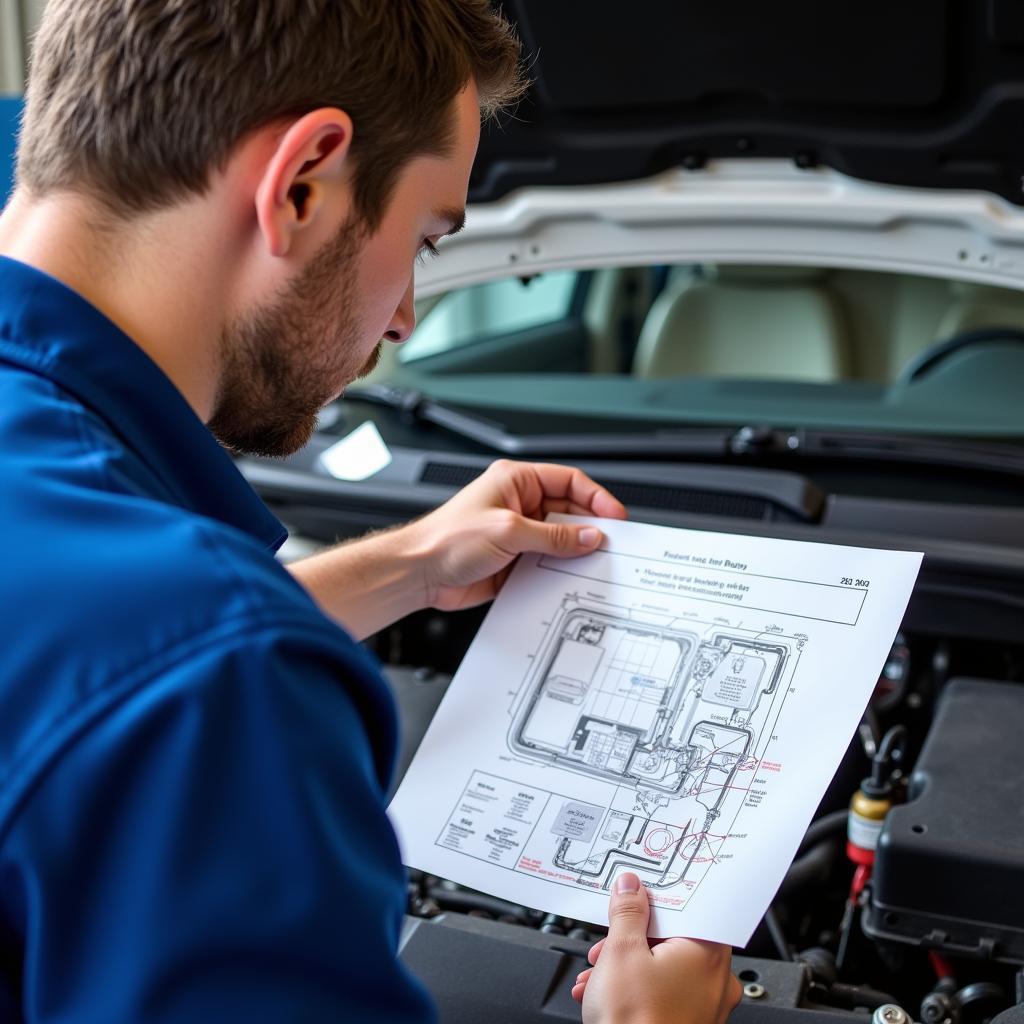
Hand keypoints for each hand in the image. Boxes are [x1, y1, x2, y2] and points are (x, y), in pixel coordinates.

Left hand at [406, 459, 626, 611]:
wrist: (419, 573)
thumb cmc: (446, 539)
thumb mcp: (508, 531)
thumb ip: (553, 536)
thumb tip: (587, 536)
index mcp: (516, 481)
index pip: (569, 481)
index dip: (595, 497)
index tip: (615, 516)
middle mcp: (518, 504)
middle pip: (569, 511)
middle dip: (588, 527)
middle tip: (609, 544)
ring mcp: (517, 533)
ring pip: (560, 540)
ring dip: (574, 552)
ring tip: (592, 563)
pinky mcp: (514, 560)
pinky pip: (547, 563)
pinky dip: (559, 572)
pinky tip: (568, 580)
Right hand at [572, 873, 740, 1023]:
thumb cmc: (635, 1022)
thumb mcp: (620, 952)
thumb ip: (627, 912)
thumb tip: (630, 889)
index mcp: (708, 952)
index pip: (686, 907)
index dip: (654, 900)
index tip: (634, 897)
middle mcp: (717, 979)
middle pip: (673, 938)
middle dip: (632, 939)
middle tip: (608, 943)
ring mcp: (707, 1006)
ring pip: (666, 967)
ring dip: (628, 965)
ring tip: (599, 974)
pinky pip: (666, 993)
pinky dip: (638, 988)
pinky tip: (608, 993)